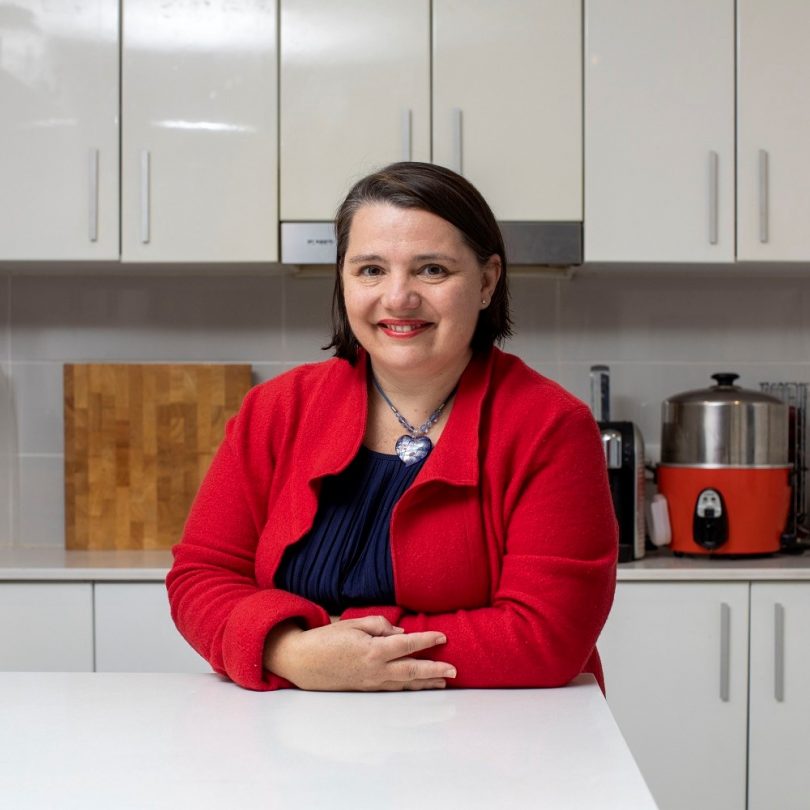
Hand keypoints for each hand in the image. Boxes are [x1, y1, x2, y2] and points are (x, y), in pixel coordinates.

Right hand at [263, 615, 454, 690]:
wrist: (303, 662)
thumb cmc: (326, 639)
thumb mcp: (353, 623)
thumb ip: (380, 625)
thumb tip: (401, 633)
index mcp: (372, 650)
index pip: (406, 644)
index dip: (426, 640)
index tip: (443, 637)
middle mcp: (375, 669)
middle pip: (411, 670)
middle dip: (435, 670)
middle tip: (454, 671)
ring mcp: (371, 683)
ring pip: (405, 683)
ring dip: (426, 683)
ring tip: (444, 682)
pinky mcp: (366, 689)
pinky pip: (393, 689)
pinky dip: (409, 688)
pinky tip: (418, 686)